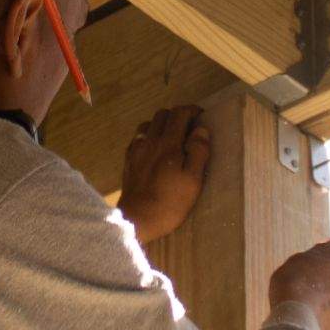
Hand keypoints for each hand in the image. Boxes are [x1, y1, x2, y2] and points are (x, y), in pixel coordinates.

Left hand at [119, 105, 210, 244]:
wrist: (138, 220)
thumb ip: (198, 152)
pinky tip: (154, 150)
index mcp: (168, 143)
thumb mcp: (193, 180)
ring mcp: (136, 150)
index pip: (179, 113)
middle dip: (177, 115)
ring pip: (148, 124)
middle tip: (189, 127)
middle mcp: (149, 141)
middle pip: (162, 114)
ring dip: (161, 125)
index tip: (201, 116)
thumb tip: (200, 129)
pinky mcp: (128, 160)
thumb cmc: (170, 202)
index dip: (192, 110)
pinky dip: (149, 136)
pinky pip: (138, 138)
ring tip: (172, 138)